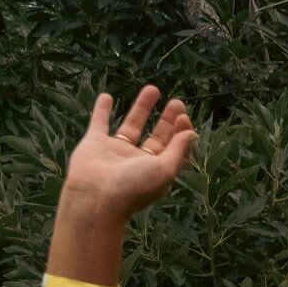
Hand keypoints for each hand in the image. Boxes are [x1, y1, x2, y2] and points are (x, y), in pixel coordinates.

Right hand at [61, 87, 196, 221]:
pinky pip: (99, 122)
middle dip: (167, 120)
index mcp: (156, 170)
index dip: (181, 133)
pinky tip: (107, 96)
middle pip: (156, 137)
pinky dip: (102, 110)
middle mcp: (137, 161)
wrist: (95, 198)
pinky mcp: (95, 143)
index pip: (174, 149)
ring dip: (142, 108)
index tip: (184, 118)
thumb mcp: (164, 169)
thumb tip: (192, 133)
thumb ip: (178, 150)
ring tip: (153, 89)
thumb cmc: (134, 187)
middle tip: (177, 103)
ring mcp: (115, 152)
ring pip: (132, 125)